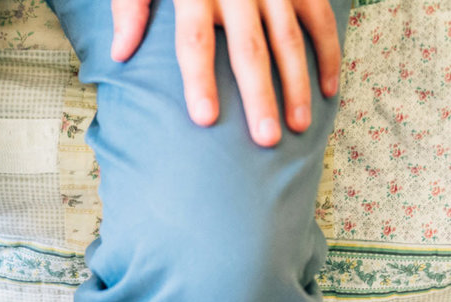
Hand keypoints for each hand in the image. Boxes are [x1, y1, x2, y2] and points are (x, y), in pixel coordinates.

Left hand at [111, 0, 340, 146]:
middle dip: (260, 96)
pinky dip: (329, 54)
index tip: (206, 119)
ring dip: (297, 85)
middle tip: (266, 138)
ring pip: (289, 41)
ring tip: (298, 126)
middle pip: (249, 50)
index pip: (196, 41)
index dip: (200, 80)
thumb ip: (131, 6)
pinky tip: (329, 91)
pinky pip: (320, 20)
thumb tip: (121, 52)